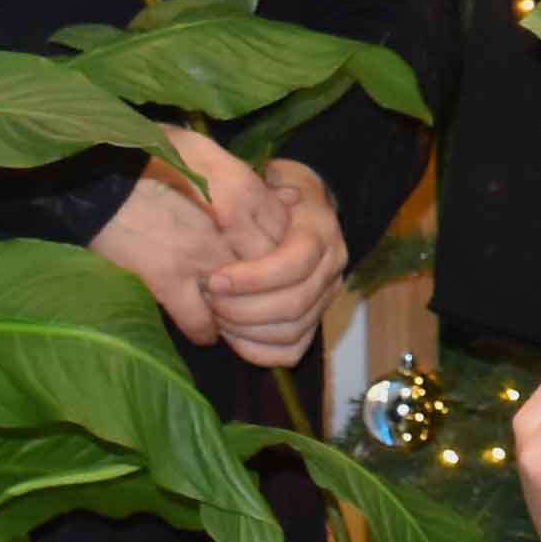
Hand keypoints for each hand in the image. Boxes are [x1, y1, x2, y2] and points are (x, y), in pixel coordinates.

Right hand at [91, 127, 279, 346]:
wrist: (92, 172)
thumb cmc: (147, 153)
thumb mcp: (206, 150)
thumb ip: (252, 178)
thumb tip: (295, 197)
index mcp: (241, 188)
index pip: (286, 231)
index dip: (280, 247)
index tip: (268, 254)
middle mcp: (228, 224)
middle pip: (268, 268)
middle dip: (266, 282)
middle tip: (255, 289)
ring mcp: (200, 254)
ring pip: (242, 300)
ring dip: (238, 310)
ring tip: (230, 310)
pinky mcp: (166, 279)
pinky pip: (201, 321)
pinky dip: (205, 328)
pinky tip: (203, 325)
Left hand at [198, 154, 347, 367]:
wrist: (295, 209)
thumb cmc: (267, 198)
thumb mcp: (260, 189)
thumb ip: (248, 206)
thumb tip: (225, 218)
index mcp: (320, 234)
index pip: (295, 265)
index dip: (252, 279)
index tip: (214, 279)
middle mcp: (332, 269)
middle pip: (295, 304)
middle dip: (243, 309)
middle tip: (209, 301)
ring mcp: (326, 298)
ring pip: (293, 332)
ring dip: (247, 331)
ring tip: (216, 316)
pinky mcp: (314, 321)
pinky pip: (292, 351)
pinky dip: (258, 352)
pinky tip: (233, 337)